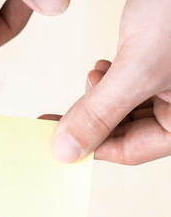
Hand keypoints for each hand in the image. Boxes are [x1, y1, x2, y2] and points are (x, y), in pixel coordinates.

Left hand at [41, 0, 170, 164]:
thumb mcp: (137, 68)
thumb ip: (101, 112)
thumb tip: (67, 149)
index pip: (131, 151)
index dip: (90, 148)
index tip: (56, 144)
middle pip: (124, 131)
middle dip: (91, 120)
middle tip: (58, 119)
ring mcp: (166, 86)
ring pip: (122, 109)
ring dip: (98, 99)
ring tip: (91, 82)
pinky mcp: (154, 65)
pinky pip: (125, 87)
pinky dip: (107, 81)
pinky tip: (101, 69)